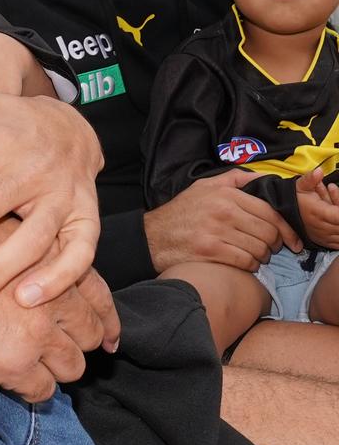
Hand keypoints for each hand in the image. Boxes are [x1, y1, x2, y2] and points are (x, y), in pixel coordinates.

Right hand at [0, 216, 118, 400]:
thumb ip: (23, 247)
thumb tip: (38, 263)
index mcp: (47, 255)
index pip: (97, 290)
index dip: (105, 315)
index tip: (108, 334)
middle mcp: (51, 291)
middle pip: (92, 330)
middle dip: (82, 344)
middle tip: (67, 351)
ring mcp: (37, 327)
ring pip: (73, 365)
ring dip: (56, 369)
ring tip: (34, 365)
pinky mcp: (14, 360)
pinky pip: (42, 390)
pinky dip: (31, 389)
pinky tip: (11, 377)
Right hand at [144, 170, 301, 272]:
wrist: (153, 236)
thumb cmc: (181, 212)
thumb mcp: (204, 186)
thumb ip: (234, 178)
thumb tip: (261, 178)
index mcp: (225, 194)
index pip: (269, 212)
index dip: (285, 228)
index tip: (290, 239)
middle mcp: (223, 210)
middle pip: (268, 232)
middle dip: (275, 244)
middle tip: (270, 248)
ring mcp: (217, 231)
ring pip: (259, 249)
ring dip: (262, 257)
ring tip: (255, 256)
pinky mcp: (211, 252)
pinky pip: (246, 262)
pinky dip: (251, 266)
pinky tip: (245, 263)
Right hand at [296, 169, 338, 247]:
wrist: (283, 212)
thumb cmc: (295, 198)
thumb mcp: (301, 185)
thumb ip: (311, 179)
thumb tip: (319, 171)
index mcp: (318, 212)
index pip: (338, 215)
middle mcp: (321, 226)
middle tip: (336, 203)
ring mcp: (323, 236)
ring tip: (334, 206)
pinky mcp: (324, 242)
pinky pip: (338, 243)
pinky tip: (336, 222)